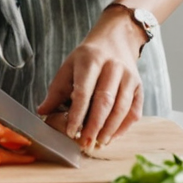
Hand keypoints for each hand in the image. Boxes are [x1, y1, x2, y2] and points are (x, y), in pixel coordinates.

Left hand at [37, 13, 144, 149]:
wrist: (115, 39)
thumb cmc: (88, 57)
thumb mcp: (69, 66)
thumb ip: (57, 90)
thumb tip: (43, 111)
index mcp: (91, 60)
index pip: (84, 91)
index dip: (77, 114)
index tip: (71, 132)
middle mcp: (113, 67)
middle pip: (105, 101)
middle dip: (95, 125)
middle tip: (85, 143)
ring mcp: (129, 76)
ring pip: (122, 107)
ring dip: (110, 129)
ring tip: (99, 143)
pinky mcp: (139, 86)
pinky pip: (134, 110)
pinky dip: (124, 126)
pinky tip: (113, 136)